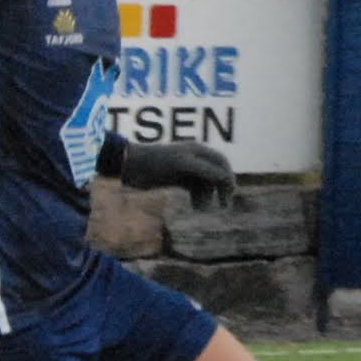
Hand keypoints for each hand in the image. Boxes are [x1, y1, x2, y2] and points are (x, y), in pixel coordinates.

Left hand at [105, 139, 237, 206]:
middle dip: (220, 189)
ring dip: (207, 196)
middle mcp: (194, 159)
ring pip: (205, 184)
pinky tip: (196, 207)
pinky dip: (198, 198)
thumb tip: (226, 178)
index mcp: (198, 151)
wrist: (129, 166)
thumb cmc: (155, 162)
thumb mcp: (182, 164)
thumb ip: (205, 170)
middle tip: (223, 205)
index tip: (230, 193)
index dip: (228, 177)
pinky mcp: (176, 179)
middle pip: (215, 174)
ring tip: (202, 209)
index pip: (221, 163)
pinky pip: (194, 189)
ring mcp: (185, 169)